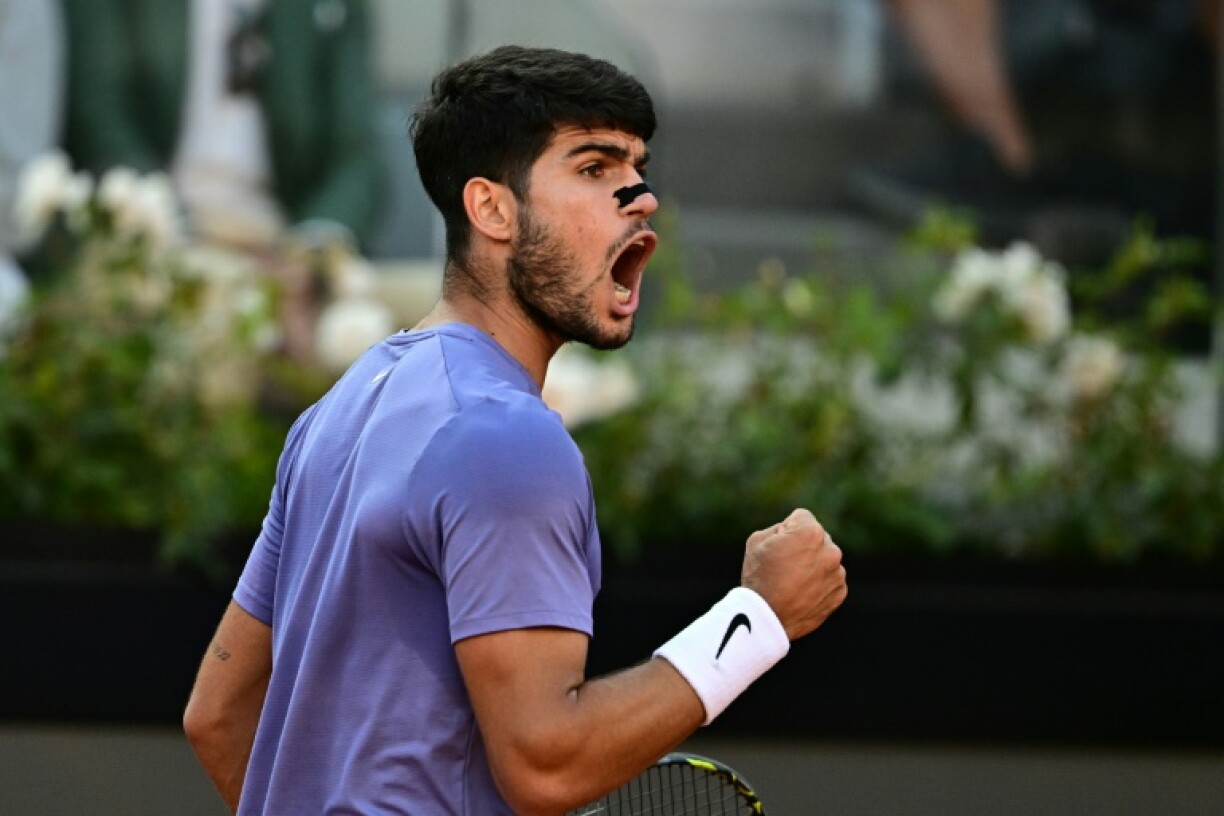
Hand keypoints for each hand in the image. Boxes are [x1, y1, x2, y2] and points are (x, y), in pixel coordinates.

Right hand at [740, 508, 846, 640]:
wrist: (767, 618)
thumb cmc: (759, 576)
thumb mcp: (758, 540)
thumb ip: (780, 527)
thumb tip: (793, 530)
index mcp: (811, 532)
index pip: (801, 518)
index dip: (785, 530)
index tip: (778, 547)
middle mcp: (831, 550)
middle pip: (816, 538)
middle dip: (804, 546)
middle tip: (784, 566)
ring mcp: (838, 573)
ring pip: (824, 559)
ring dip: (813, 565)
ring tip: (792, 583)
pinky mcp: (840, 592)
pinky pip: (830, 579)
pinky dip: (819, 584)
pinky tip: (801, 593)